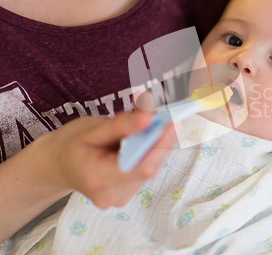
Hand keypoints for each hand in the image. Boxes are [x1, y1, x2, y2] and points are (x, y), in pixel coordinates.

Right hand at [35, 109, 175, 208]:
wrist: (57, 165)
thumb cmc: (72, 144)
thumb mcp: (92, 129)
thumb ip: (122, 125)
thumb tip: (150, 117)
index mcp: (98, 178)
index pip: (140, 167)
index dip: (160, 145)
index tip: (172, 123)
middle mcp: (112, 194)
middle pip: (148, 167)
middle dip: (159, 140)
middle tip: (162, 116)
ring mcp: (120, 198)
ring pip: (149, 167)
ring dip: (153, 145)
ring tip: (139, 129)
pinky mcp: (127, 194)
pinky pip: (145, 170)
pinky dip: (147, 153)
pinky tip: (135, 144)